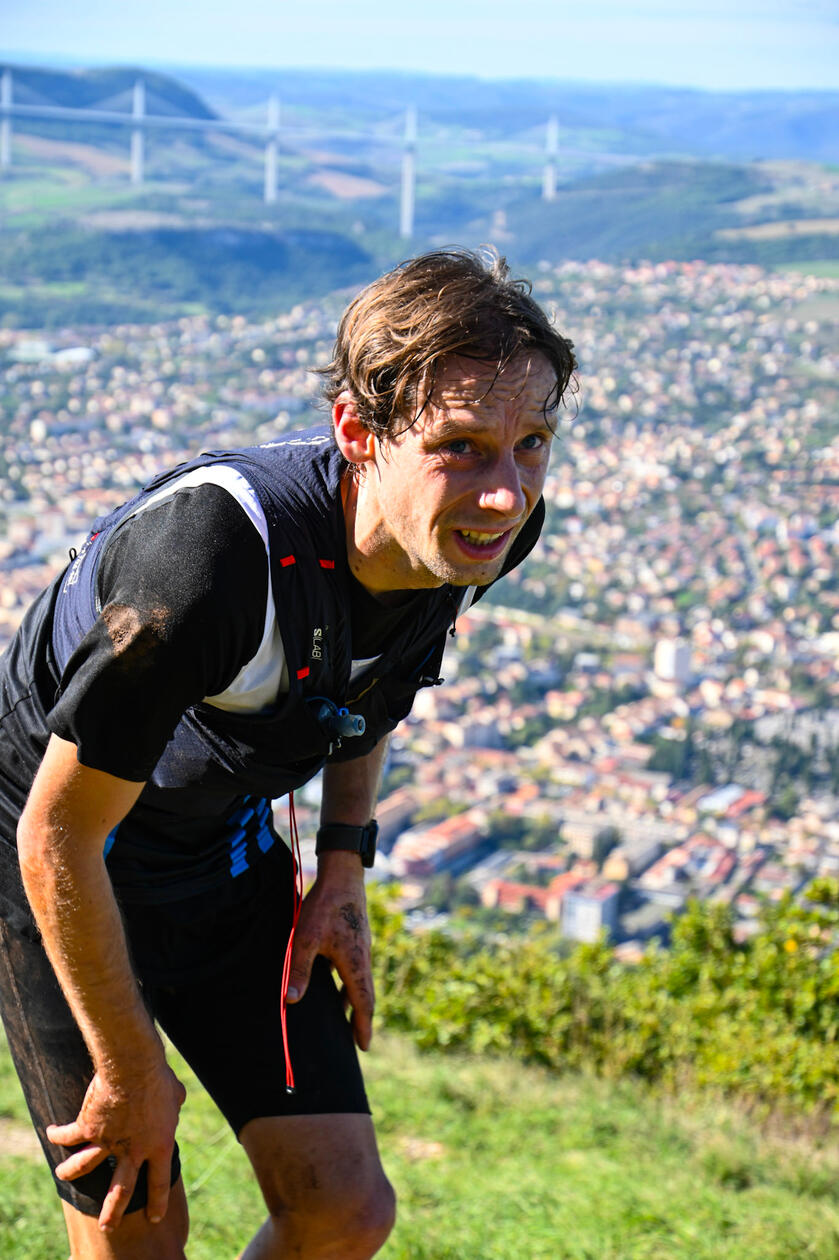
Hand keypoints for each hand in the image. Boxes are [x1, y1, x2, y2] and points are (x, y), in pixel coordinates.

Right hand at [46, 1060, 185, 1232]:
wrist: (133, 1066)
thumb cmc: (158, 1076)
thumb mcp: (176, 1093)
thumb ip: (175, 1103)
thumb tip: (178, 1101)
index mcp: (159, 1145)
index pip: (159, 1181)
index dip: (157, 1201)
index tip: (153, 1217)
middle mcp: (133, 1150)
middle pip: (121, 1190)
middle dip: (113, 1212)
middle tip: (108, 1227)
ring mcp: (108, 1141)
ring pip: (84, 1167)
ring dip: (70, 1172)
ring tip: (62, 1175)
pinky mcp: (88, 1127)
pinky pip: (68, 1136)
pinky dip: (57, 1135)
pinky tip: (51, 1133)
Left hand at [286, 850, 373, 1049]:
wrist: (343, 874)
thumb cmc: (325, 906)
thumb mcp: (307, 939)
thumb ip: (300, 970)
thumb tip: (291, 1000)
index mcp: (354, 964)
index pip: (362, 1003)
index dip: (363, 1026)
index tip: (363, 1047)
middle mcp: (362, 957)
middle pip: (364, 994)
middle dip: (359, 1017)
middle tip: (356, 1039)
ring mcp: (361, 946)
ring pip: (358, 979)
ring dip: (352, 999)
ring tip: (342, 1013)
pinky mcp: (355, 935)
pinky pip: (354, 966)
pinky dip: (347, 981)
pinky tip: (333, 978)